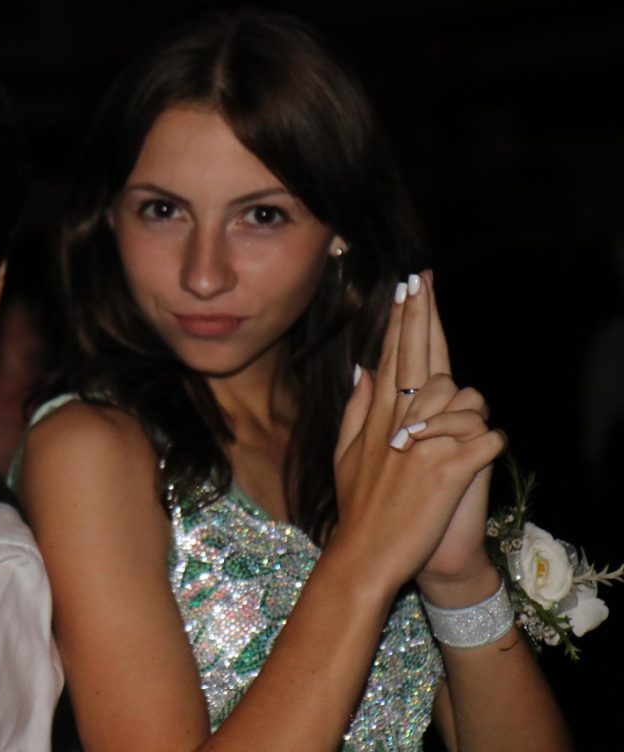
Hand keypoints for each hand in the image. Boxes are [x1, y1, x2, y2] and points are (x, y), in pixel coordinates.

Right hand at [331, 271, 504, 594]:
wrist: (364, 555)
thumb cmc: (358, 509)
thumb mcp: (344, 456)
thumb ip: (356, 410)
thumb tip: (362, 369)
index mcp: (378, 418)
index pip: (391, 356)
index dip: (400, 319)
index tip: (406, 286)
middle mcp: (399, 421)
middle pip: (417, 356)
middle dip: (422, 314)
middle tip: (425, 280)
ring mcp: (424, 443)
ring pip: (464, 397)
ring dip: (471, 412)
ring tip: (460, 441)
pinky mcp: (449, 469)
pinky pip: (488, 437)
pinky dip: (491, 444)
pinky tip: (481, 459)